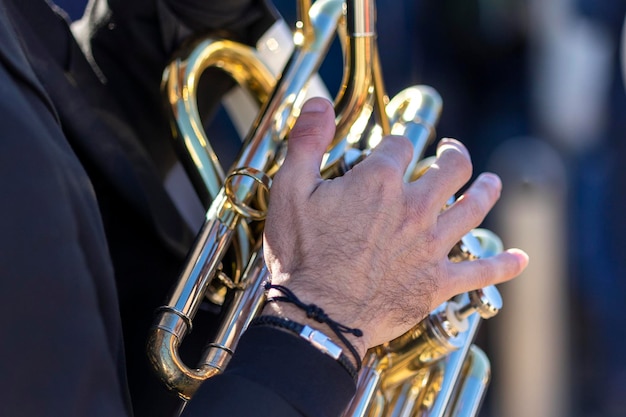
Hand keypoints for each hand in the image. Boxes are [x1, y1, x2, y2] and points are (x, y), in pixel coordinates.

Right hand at [262, 97, 527, 357]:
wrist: (318, 315)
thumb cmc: (302, 255)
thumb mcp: (290, 190)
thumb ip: (307, 142)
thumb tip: (316, 101)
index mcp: (380, 182)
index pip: (401, 144)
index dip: (397, 142)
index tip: (392, 149)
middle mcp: (414, 207)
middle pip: (451, 169)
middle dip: (454, 155)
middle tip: (453, 152)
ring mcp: (431, 245)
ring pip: (473, 208)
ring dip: (485, 191)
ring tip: (491, 183)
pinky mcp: (437, 281)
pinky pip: (481, 271)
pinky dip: (503, 264)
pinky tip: (520, 258)